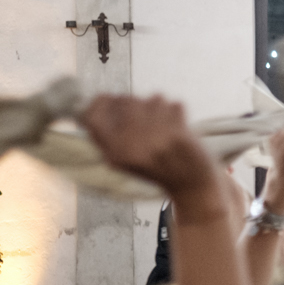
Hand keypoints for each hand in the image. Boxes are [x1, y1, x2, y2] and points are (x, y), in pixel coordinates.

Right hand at [82, 95, 221, 206]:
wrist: (190, 185)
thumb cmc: (156, 170)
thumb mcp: (122, 161)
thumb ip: (106, 135)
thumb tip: (97, 101)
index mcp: (115, 153)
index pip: (93, 116)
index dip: (99, 103)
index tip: (105, 99)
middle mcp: (131, 144)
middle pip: (124, 100)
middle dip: (135, 103)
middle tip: (145, 118)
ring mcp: (155, 136)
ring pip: (152, 99)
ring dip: (158, 108)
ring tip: (163, 128)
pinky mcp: (178, 132)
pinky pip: (173, 105)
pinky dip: (176, 113)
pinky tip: (177, 130)